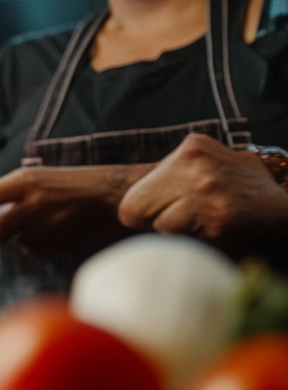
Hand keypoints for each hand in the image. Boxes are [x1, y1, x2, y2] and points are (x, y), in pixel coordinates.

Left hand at [0, 165, 144, 255]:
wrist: (111, 197)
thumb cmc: (71, 184)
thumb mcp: (38, 177)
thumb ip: (10, 193)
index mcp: (26, 181)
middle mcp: (32, 204)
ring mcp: (45, 227)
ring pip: (12, 241)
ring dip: (10, 237)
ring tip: (24, 225)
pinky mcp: (57, 244)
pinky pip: (31, 251)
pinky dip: (30, 245)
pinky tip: (43, 233)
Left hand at [119, 134, 287, 255]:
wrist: (280, 200)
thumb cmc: (230, 183)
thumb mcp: (201, 162)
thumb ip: (168, 174)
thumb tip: (118, 205)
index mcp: (189, 150)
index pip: (133, 197)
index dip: (139, 211)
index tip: (153, 213)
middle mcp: (196, 168)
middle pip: (140, 212)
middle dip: (153, 220)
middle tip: (179, 216)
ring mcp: (208, 193)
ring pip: (163, 227)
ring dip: (179, 230)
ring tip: (201, 219)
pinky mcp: (220, 219)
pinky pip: (189, 239)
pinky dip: (199, 238)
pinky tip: (216, 226)